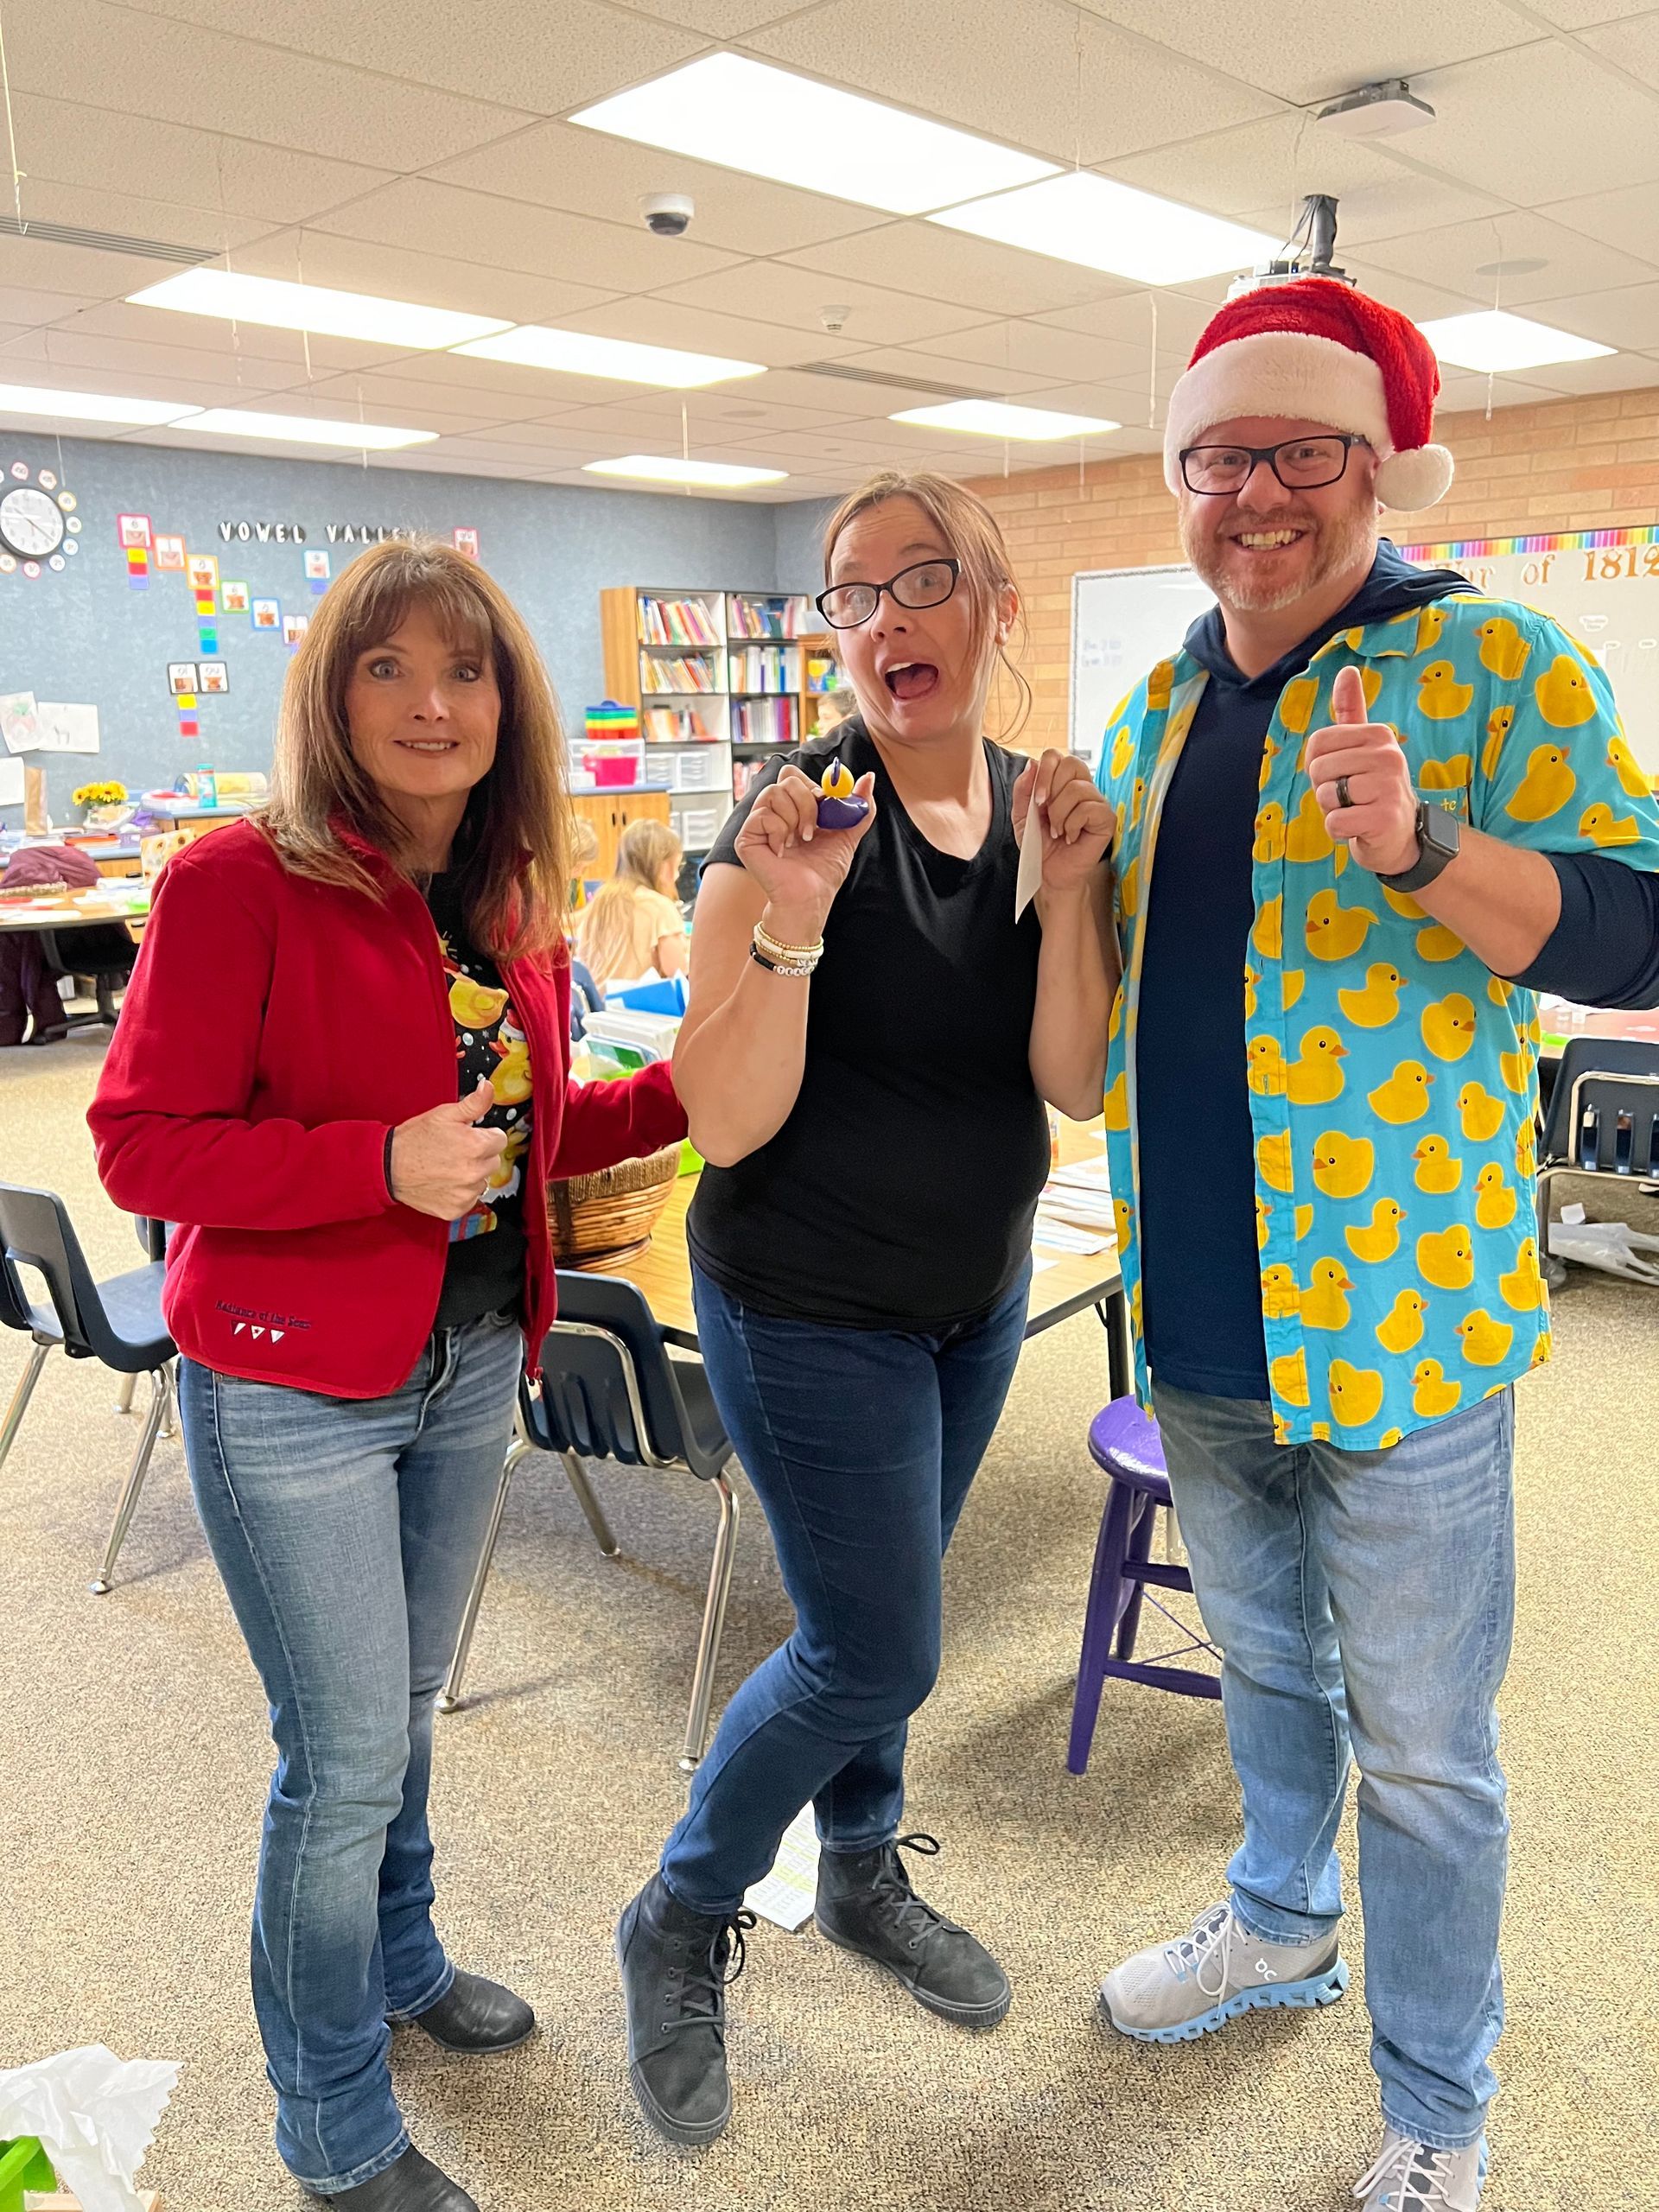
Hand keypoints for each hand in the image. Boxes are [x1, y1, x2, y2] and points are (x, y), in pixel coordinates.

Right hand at [389, 1078, 507, 1219]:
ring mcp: (465, 1193)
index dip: (484, 1135)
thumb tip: (489, 1088)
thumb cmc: (414, 1139)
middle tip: (455, 1151)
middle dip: (479, 1155)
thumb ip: (474, 1103)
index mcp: (475, 1146)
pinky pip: (470, 1198)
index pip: (500, 1140)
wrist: (388, 1166)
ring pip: (482, 1181)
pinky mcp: (456, 1208)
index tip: (469, 1137)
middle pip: (494, 1161)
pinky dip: (460, 1192)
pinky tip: (444, 1181)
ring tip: (447, 1166)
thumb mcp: (444, 1114)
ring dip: (471, 1174)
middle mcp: (473, 1172)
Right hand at [734, 763, 877, 937]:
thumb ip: (859, 807)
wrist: (810, 897)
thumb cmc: (823, 872)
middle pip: (787, 776)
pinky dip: (779, 832)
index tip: (827, 806)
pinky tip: (782, 851)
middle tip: (813, 829)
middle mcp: (775, 810)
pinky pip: (763, 815)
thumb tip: (868, 778)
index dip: (814, 785)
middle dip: (808, 801)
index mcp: (795, 806)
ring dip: (795, 818)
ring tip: (799, 842)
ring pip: (775, 792)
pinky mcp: (747, 837)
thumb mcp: (848, 834)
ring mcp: (759, 823)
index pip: (796, 775)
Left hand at [1012, 750, 1115, 894]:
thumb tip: (1032, 764)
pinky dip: (1073, 825)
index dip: (1044, 772)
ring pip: (1077, 789)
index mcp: (1061, 781)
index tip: (1037, 799)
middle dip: (1052, 789)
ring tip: (1057, 831)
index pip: (1055, 755)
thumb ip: (1023, 789)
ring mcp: (1096, 801)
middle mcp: (1081, 786)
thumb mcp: (1021, 815)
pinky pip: (1088, 809)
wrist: (1049, 873)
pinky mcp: (1106, 818)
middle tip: (1045, 812)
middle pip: (1072, 763)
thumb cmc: (1039, 844)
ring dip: (1059, 814)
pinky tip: (1071, 837)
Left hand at [1306, 665, 1418, 876]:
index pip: (1317, 744)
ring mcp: (1388, 786)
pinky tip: (1360, 828)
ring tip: (1357, 811)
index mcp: (1378, 734)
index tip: (1343, 775)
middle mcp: (1388, 755)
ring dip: (1333, 810)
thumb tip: (1347, 670)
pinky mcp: (1384, 817)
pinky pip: (1335, 822)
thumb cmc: (1372, 789)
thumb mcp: (1363, 747)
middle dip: (1325, 790)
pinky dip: (1339, 831)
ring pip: (1326, 796)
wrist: (1402, 835)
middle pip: (1319, 769)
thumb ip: (1352, 711)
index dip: (1319, 766)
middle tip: (1351, 798)